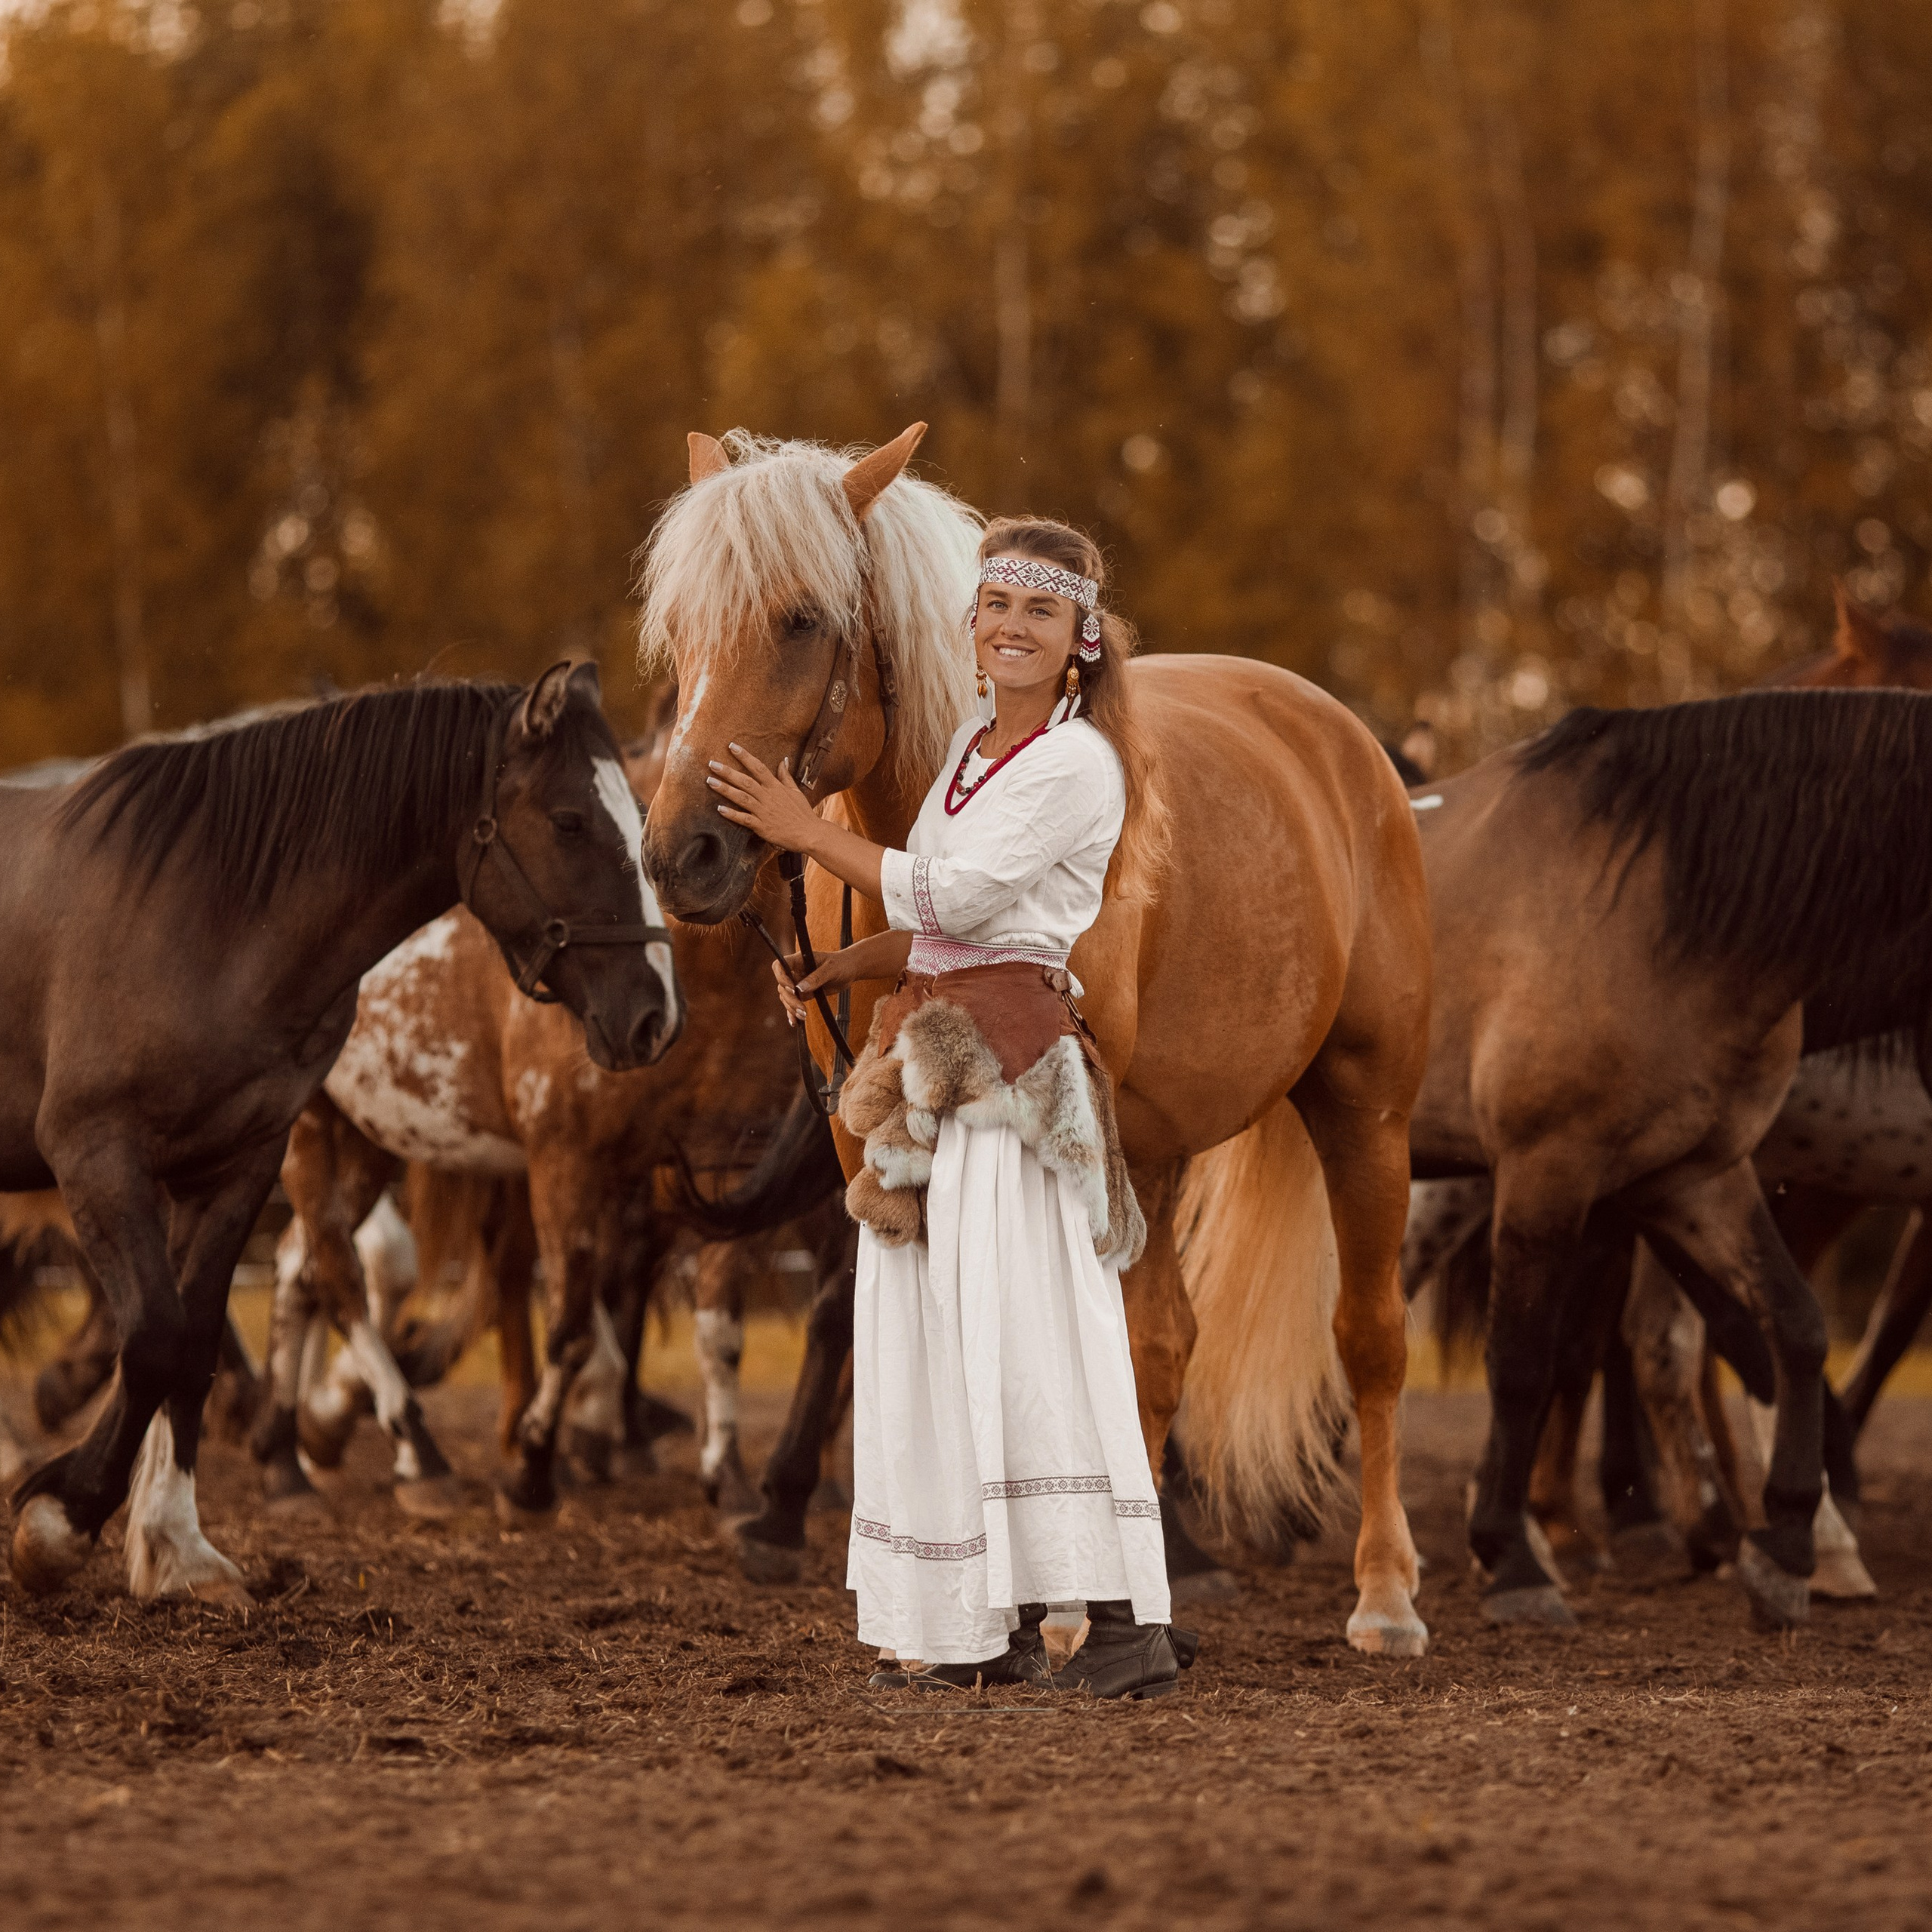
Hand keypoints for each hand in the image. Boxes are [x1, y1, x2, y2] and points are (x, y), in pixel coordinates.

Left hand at [708, 744, 820, 852]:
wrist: (809, 834)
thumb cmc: (803, 813)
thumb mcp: (796, 791)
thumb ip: (786, 776)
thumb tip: (783, 760)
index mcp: (776, 787)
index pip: (758, 767)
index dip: (745, 756)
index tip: (732, 747)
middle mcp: (768, 797)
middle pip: (746, 781)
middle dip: (728, 771)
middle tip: (712, 763)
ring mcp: (764, 812)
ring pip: (742, 797)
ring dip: (725, 789)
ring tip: (710, 781)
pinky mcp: (762, 827)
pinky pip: (744, 819)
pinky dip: (732, 814)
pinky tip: (719, 809)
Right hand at [768, 930, 913, 1025]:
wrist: (849, 970)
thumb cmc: (841, 964)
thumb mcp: (831, 969)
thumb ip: (816, 978)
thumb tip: (799, 989)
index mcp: (799, 960)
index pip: (780, 966)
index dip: (781, 978)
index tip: (792, 990)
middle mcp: (795, 971)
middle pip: (782, 986)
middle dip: (790, 999)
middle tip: (802, 1009)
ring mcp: (798, 983)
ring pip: (786, 997)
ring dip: (792, 1008)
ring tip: (804, 1016)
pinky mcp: (803, 994)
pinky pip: (793, 1004)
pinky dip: (792, 1013)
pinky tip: (795, 1022)